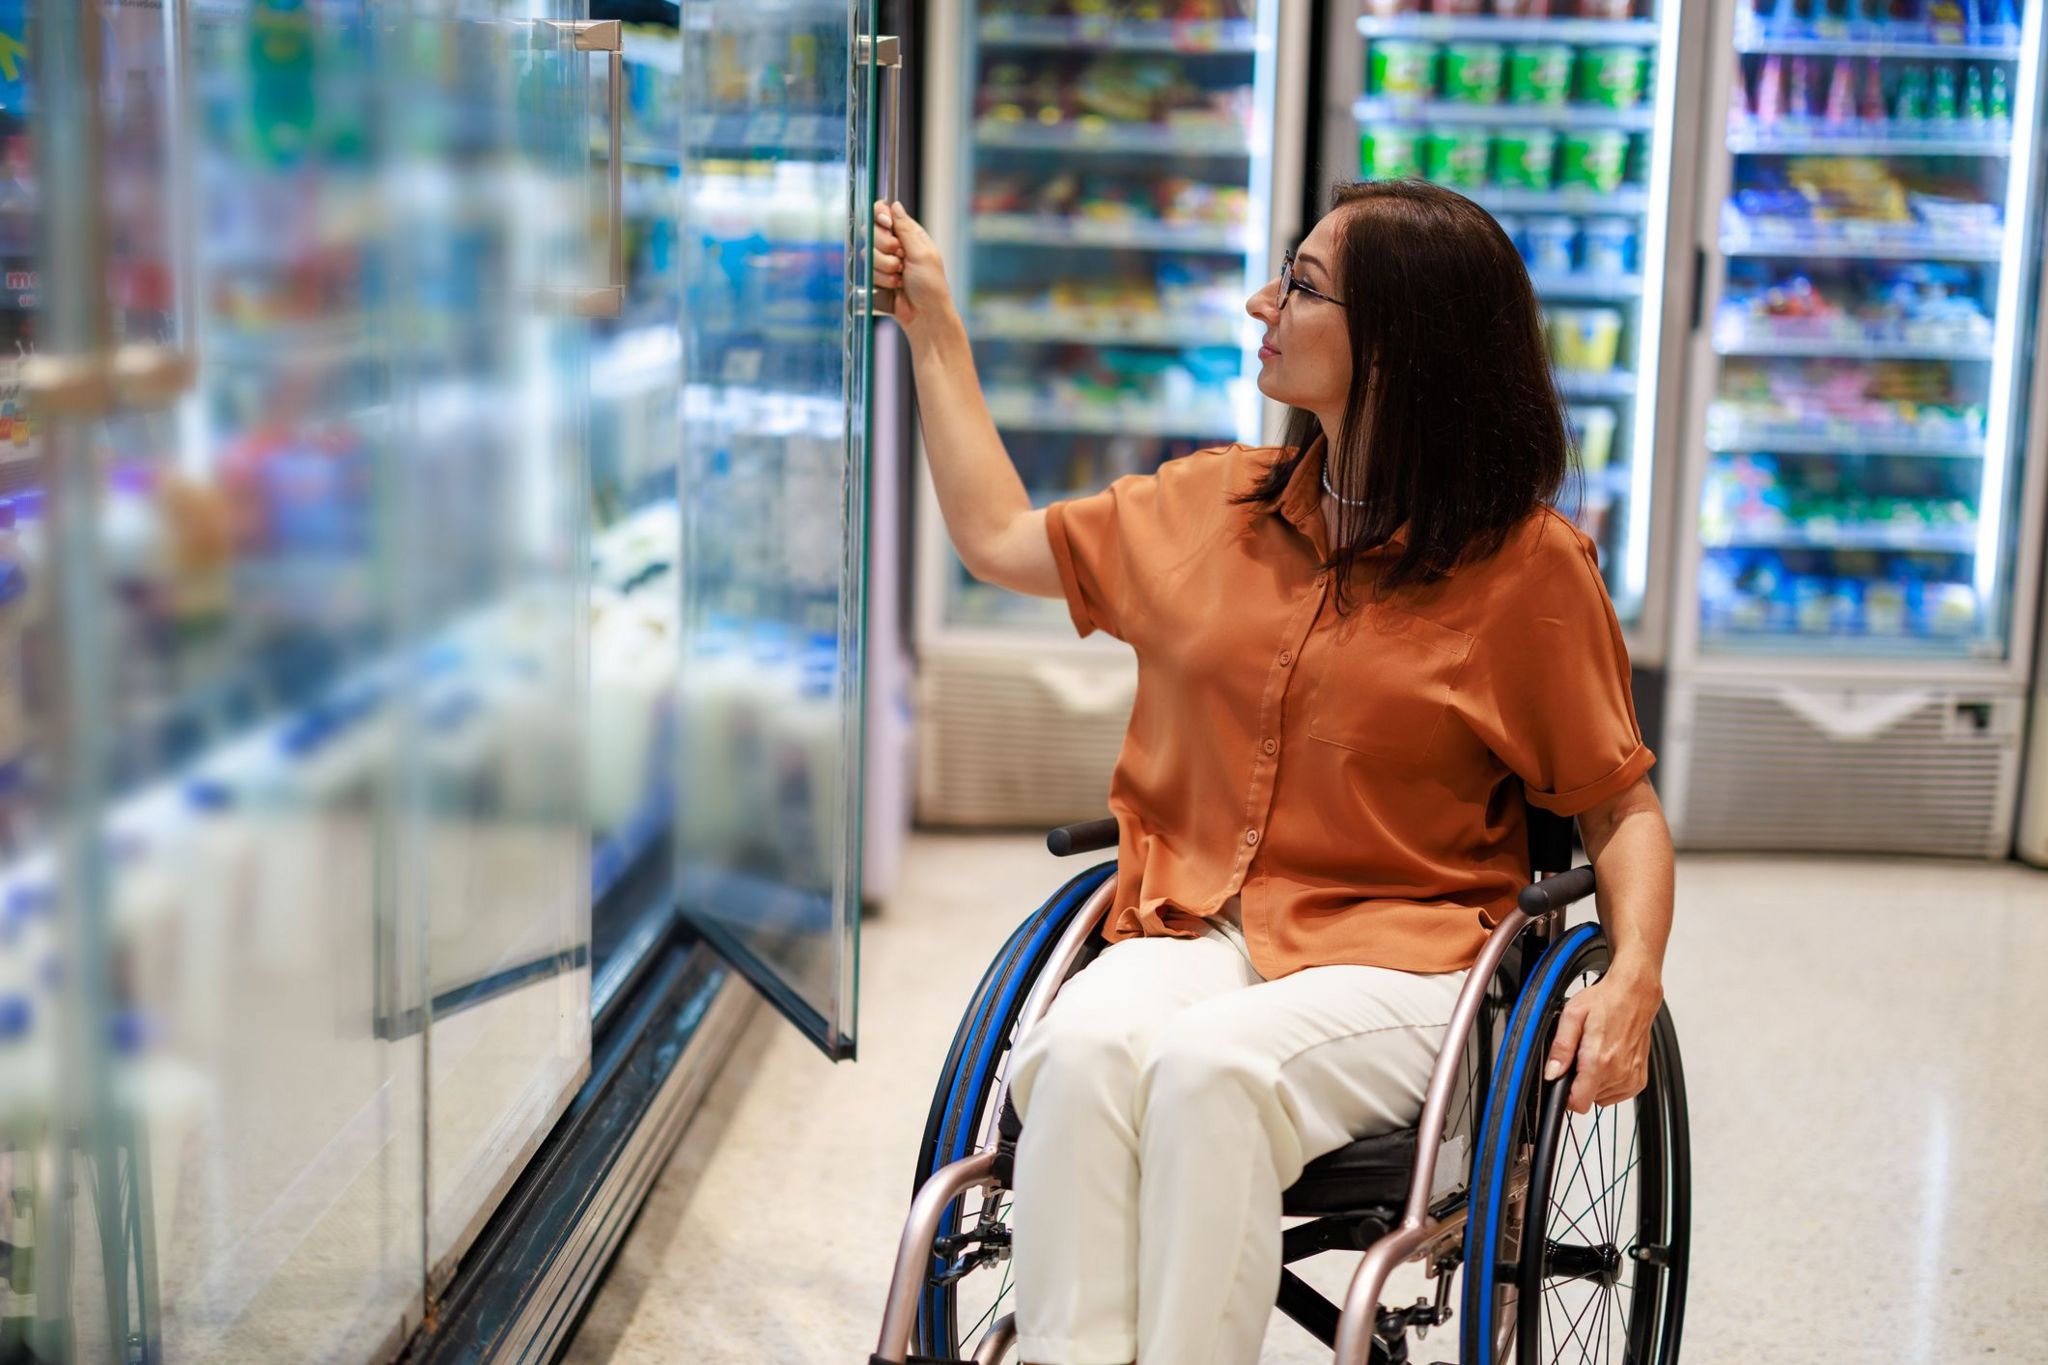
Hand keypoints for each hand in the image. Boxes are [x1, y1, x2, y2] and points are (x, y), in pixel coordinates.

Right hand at [873, 200, 951, 337]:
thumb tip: (894, 205)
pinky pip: (867, 271)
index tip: (887, 226)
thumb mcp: (922, 253)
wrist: (924, 315)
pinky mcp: (875, 277)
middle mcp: (894, 244)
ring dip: (885, 267)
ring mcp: (883, 261)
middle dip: (884, 247)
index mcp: (908, 233)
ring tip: (901, 277)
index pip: (883, 212)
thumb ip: (906, 228)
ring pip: (867, 253)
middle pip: (870, 231)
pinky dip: (881, 280)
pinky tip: (894, 286)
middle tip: (901, 258)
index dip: (880, 216)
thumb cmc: (931, 286)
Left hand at [1541, 961, 1661, 1114]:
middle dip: (1579, 1082)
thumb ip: (1561, 1048)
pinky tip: (1608, 1061)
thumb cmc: (1605, 1001)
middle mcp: (1618, 1073)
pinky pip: (1618, 1094)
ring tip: (1596, 1055)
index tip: (1563, 1081)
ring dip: (1594, 1082)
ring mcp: (1631, 1078)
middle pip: (1588, 1099)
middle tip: (1581, 1056)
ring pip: (1602, 1097)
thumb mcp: (1572, 1017)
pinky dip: (1610, 1083)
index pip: (1579, 1103)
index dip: (1565, 1096)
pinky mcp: (1640, 1079)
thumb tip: (1552, 1073)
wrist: (1634, 995)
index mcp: (1599, 1061)